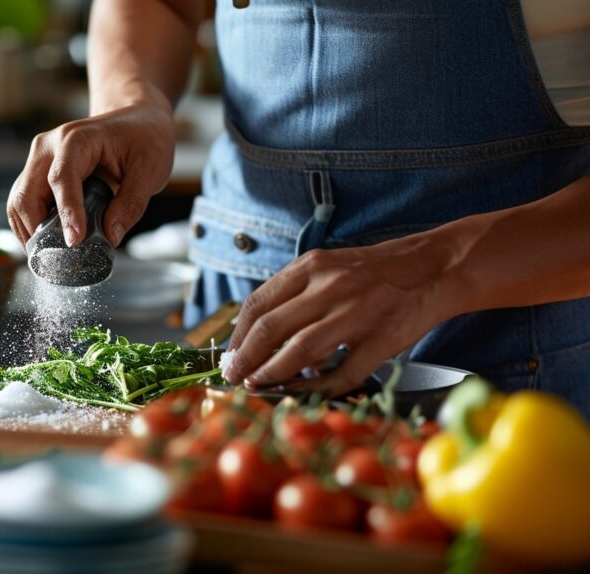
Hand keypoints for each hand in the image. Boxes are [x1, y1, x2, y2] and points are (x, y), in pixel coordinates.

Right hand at [7, 94, 174, 247]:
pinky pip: (24, 202)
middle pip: (27, 193)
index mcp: (77, 139)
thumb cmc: (145, 140)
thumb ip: (131, 204)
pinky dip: (30, 226)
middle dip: (38, 230)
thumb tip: (111, 237)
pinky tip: (45, 244)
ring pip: (18, 200)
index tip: (74, 241)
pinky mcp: (38, 172)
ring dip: (29, 232)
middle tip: (57, 260)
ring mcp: (39, 158)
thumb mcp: (149, 171)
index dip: (65, 211)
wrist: (136, 119)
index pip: (61, 177)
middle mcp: (49, 146)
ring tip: (49, 257)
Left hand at [222, 233, 463, 396]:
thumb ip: (294, 295)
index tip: (228, 357)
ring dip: (271, 374)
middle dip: (245, 359)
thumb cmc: (372, 273)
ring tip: (257, 386)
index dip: (237, 336)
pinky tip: (301, 393)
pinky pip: (342, 372)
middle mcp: (330, 287)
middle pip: (271, 328)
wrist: (433, 268)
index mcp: (312, 267)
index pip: (258, 304)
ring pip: (299, 351)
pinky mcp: (382, 340)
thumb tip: (257, 337)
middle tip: (234, 377)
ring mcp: (357, 314)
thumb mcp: (328, 268)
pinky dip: (317, 387)